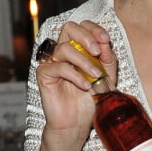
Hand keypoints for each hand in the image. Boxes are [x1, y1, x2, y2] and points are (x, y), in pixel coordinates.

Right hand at [36, 20, 116, 141]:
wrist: (76, 124)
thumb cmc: (89, 100)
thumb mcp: (106, 77)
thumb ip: (107, 59)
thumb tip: (106, 43)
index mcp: (78, 48)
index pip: (82, 26)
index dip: (94, 29)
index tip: (106, 40)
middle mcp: (63, 52)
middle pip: (69, 28)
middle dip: (86, 36)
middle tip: (97, 51)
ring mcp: (52, 62)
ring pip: (64, 48)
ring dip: (83, 60)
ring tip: (94, 75)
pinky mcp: (44, 75)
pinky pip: (58, 68)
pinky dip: (75, 75)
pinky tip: (85, 86)